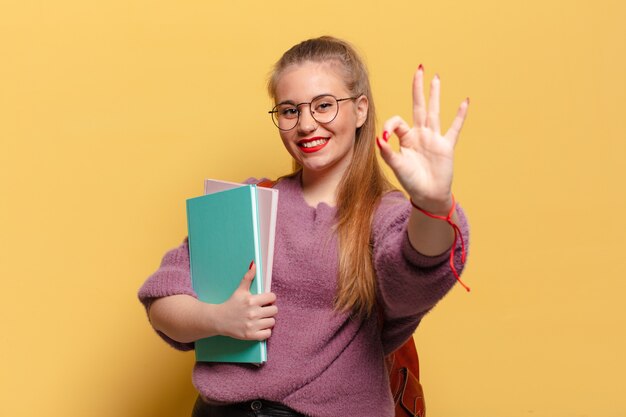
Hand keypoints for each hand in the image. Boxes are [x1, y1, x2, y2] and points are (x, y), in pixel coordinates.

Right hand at [215, 262, 277, 340]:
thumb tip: (254, 264)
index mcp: (251, 300)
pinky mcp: (251, 335)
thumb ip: (248, 277)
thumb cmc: (231, 304)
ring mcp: (252, 325)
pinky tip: (259, 326)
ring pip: (272, 322)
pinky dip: (265, 331)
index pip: (272, 297)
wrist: (219, 320)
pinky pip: (267, 333)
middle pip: (274, 310)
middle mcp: (253, 313)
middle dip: (269, 309)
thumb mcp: (239, 290)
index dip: (269, 298)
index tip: (265, 300)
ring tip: (261, 318)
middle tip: (262, 310)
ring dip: (268, 320)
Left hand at [377, 66, 468, 213]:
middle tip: (419, 69)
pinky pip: (454, 128)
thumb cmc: (411, 181)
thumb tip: (380, 138)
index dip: (390, 125)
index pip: (397, 121)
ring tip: (436, 77)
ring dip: (435, 94)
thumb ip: (388, 152)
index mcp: (406, 138)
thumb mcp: (397, 166)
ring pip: (434, 111)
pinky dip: (459, 116)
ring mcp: (434, 138)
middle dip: (418, 88)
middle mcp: (420, 134)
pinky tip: (465, 101)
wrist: (428, 195)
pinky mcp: (446, 145)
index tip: (385, 136)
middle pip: (419, 106)